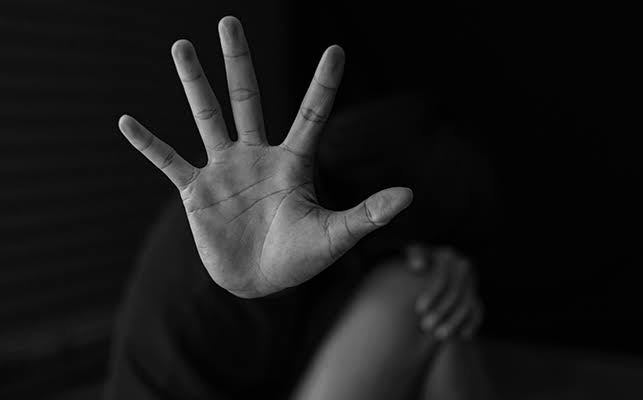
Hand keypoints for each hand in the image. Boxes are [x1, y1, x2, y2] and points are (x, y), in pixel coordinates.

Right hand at [118, 16, 412, 297]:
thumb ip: (367, 213)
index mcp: (294, 162)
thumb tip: (410, 195)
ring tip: (180, 45)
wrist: (261, 283)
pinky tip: (126, 121)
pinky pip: (169, 161)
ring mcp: (225, 170)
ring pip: (207, 116)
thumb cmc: (301, 259)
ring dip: (193, 83)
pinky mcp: (196, 192)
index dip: (324, 84)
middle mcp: (257, 156)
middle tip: (230, 20)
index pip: (312, 114)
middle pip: (247, 98)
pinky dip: (148, 144)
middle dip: (239, 60)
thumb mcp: (336, 236)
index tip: (336, 49)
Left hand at [407, 244, 483, 339]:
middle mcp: (462, 266)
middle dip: (441, 311)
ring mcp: (471, 282)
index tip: (418, 309)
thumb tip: (418, 266)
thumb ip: (414, 256)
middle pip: (454, 292)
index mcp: (446, 256)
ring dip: (454, 321)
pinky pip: (477, 312)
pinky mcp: (476, 298)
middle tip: (425, 327)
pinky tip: (462, 336)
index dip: (431, 293)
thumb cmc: (411, 267)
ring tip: (438, 336)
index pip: (441, 276)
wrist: (422, 278)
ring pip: (467, 304)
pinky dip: (471, 324)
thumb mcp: (412, 257)